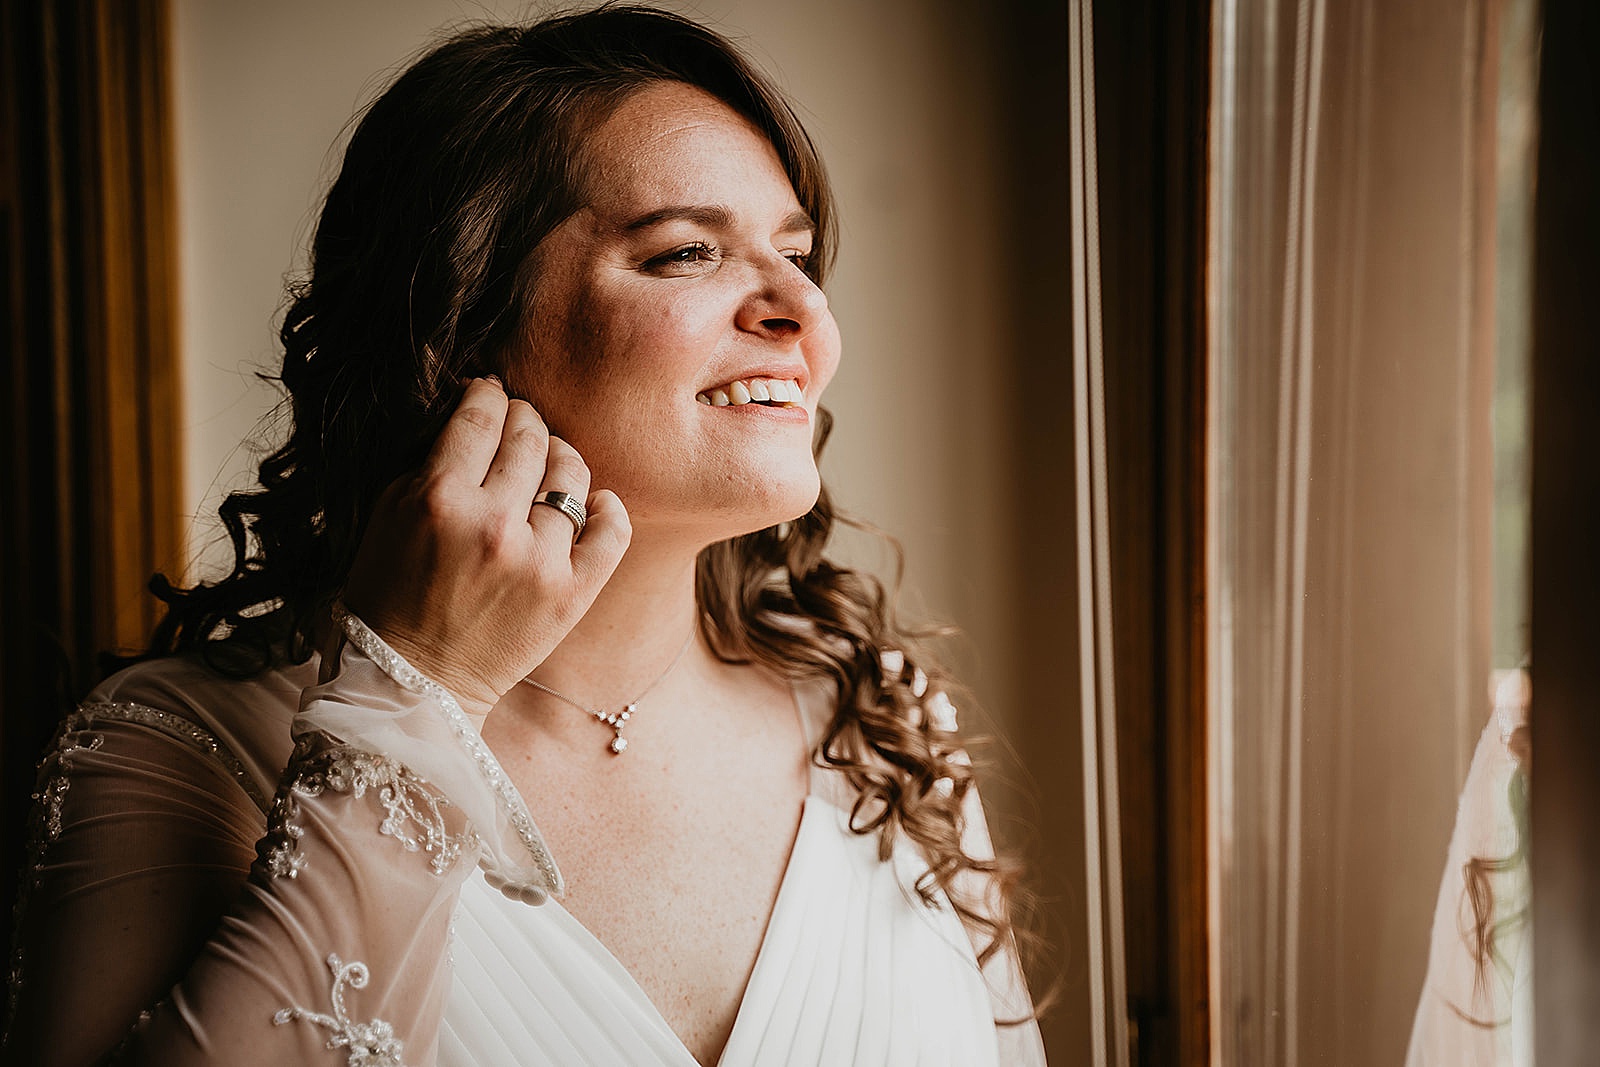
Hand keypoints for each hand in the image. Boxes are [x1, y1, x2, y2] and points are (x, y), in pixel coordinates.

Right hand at [341, 377, 630, 717]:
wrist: (414, 680)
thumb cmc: (391, 594)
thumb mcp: (388, 514)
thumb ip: (431, 461)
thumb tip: (475, 412)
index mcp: (439, 499)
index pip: (481, 417)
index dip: (488, 394)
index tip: (490, 392)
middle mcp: (493, 525)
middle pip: (530, 437)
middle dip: (524, 417)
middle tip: (520, 421)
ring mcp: (538, 561)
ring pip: (572, 474)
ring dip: (561, 455)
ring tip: (549, 461)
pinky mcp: (571, 594)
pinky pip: (612, 530)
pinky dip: (608, 507)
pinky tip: (593, 502)